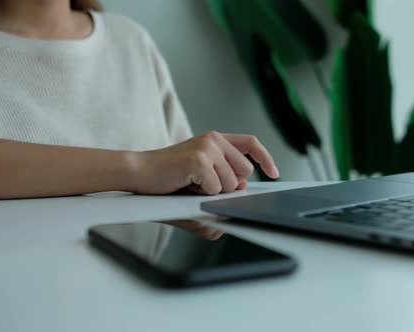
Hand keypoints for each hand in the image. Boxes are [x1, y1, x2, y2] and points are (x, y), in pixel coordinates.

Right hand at [129, 131, 278, 194]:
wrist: (139, 173)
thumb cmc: (168, 179)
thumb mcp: (200, 179)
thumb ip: (224, 182)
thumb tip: (244, 190)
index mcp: (216, 140)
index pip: (250, 143)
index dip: (265, 158)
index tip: (274, 173)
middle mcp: (214, 139)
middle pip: (245, 172)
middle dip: (229, 186)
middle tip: (203, 185)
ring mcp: (207, 147)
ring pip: (232, 183)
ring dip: (213, 192)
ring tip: (191, 184)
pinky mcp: (199, 160)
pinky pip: (216, 189)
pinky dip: (202, 194)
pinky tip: (186, 185)